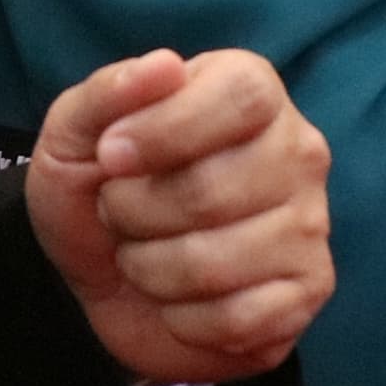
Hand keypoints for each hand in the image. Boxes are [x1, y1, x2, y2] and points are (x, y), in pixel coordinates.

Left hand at [24, 49, 333, 385]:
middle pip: (213, 190)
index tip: (110, 156)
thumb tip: (164, 66)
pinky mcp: (308, 291)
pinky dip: (183, 320)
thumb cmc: (101, 190)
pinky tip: (178, 301)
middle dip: (134, 213)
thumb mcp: (75, 135)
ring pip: (217, 264)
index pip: (242, 96)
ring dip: (150, 270)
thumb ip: (108, 93)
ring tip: (144, 256)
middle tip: (118, 213)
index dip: (166, 130)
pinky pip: (238, 319)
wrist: (107, 279)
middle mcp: (297, 151)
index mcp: (251, 91)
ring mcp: (310, 224)